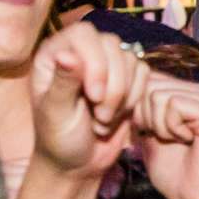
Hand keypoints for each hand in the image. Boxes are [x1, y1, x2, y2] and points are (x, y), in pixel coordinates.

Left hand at [27, 24, 152, 180]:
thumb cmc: (58, 139)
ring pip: (130, 58)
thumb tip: (66, 54)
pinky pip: (143, 73)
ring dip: (122, 94)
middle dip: (112, 84)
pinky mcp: (126, 78)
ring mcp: (105, 63)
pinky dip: (134, 97)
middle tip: (99, 114)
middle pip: (111, 44)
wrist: (78, 163)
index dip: (95, 62)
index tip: (93, 97)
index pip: (84, 34)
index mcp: (55, 53)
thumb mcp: (56, 113)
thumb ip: (63, 83)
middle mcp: (80, 52)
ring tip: (102, 119)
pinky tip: (116, 115)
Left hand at [135, 75, 198, 198]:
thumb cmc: (172, 170)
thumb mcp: (146, 131)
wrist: (193, 198)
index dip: (138, 108)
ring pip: (159, 95)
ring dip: (160, 125)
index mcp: (188, 92)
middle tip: (166, 138)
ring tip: (178, 140)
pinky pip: (173, 105)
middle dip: (147, 117)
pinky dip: (170, 127)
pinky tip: (187, 140)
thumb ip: (139, 106)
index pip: (147, 78)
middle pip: (150, 84)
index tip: (151, 133)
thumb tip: (123, 86)